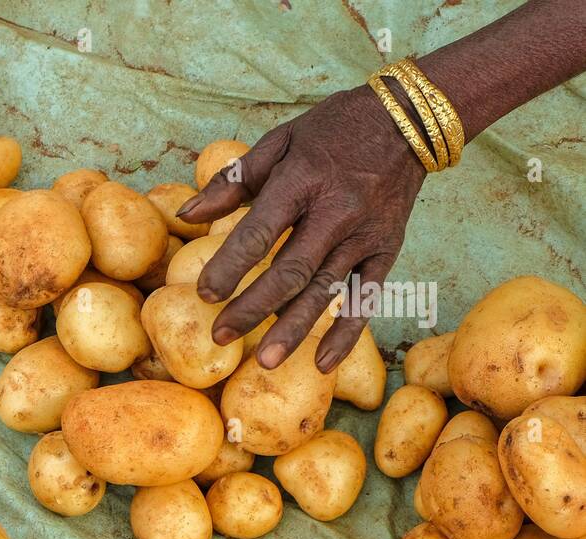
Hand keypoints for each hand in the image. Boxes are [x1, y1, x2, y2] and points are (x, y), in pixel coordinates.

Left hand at [177, 84, 426, 371]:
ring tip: (265, 361)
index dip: (230, 266)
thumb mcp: (279, 141)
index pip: (258, 233)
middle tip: (220, 335)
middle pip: (289, 272)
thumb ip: (232, 182)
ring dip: (293, 329)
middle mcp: (335, 213)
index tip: (204, 294)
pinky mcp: (386, 250)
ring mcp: (364, 236)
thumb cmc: (332, 130)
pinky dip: (346, 333)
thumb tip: (186, 214)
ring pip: (324, 291)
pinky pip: (366, 298)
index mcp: (301, 182)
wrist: (410, 118)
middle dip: (253, 308)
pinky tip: (323, 363)